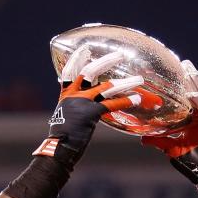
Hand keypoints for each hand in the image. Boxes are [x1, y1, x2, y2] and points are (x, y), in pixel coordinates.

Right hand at [35, 45, 145, 170]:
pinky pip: (112, 103)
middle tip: (119, 55)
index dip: (76, 59)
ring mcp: (83, 103)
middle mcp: (74, 95)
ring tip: (138, 80)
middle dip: (106, 61)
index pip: (69, 72)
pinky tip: (136, 99)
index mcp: (66, 95)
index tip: (85, 49)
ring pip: (107, 86)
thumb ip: (76, 108)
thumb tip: (88, 105)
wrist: (59, 148)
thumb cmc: (63, 138)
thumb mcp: (66, 117)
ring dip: (125, 82)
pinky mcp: (92, 112)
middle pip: (90, 71)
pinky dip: (126, 101)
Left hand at [141, 61, 197, 197]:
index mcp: (192, 122)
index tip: (171, 74)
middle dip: (191, 78)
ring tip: (191, 70)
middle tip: (184, 62)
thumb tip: (142, 138)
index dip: (180, 88)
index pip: (186, 101)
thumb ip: (160, 142)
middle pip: (197, 94)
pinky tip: (193, 95)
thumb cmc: (194, 166)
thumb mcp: (172, 152)